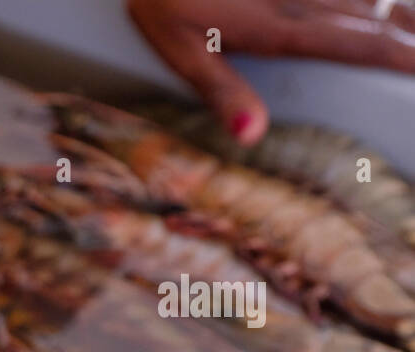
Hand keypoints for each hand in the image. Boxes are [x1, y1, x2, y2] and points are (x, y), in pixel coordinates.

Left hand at [128, 0, 414, 143]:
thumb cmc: (163, 3)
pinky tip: (384, 1)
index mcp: (277, 29)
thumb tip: (252, 136)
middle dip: (409, 36)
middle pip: (374, 16)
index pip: (354, 45)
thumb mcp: (183, 54)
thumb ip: (222, 93)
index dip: (398, 57)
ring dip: (399, 11)